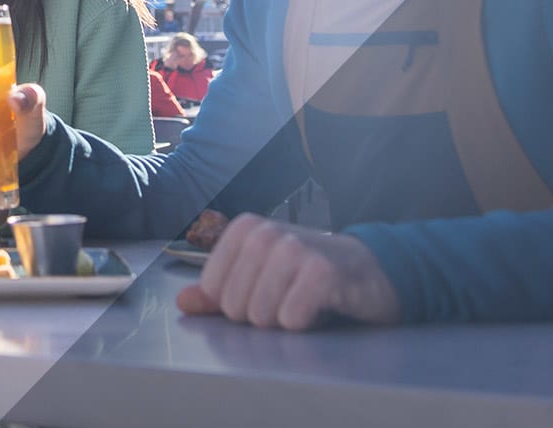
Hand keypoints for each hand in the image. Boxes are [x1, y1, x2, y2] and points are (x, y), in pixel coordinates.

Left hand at [176, 214, 400, 329]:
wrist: (369, 271)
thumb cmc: (307, 275)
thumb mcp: (259, 278)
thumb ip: (218, 292)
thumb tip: (183, 302)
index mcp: (245, 229)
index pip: (212, 289)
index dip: (234, 304)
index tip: (263, 291)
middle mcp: (266, 233)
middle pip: (235, 306)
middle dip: (261, 316)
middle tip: (288, 298)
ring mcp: (295, 248)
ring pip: (260, 315)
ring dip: (283, 321)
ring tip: (304, 301)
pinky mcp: (322, 271)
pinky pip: (291, 318)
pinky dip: (304, 323)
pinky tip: (321, 306)